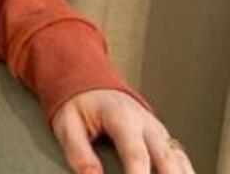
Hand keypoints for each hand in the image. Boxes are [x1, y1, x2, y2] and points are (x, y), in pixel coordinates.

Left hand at [51, 89, 193, 173]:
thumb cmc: (80, 105)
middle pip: (167, 158)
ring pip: (179, 160)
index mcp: (122, 117)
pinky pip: (182, 160)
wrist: (94, 87)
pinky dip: (185, 172)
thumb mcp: (68, 124)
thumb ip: (79, 152)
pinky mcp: (165, 142)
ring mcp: (160, 133)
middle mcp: (147, 124)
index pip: (136, 153)